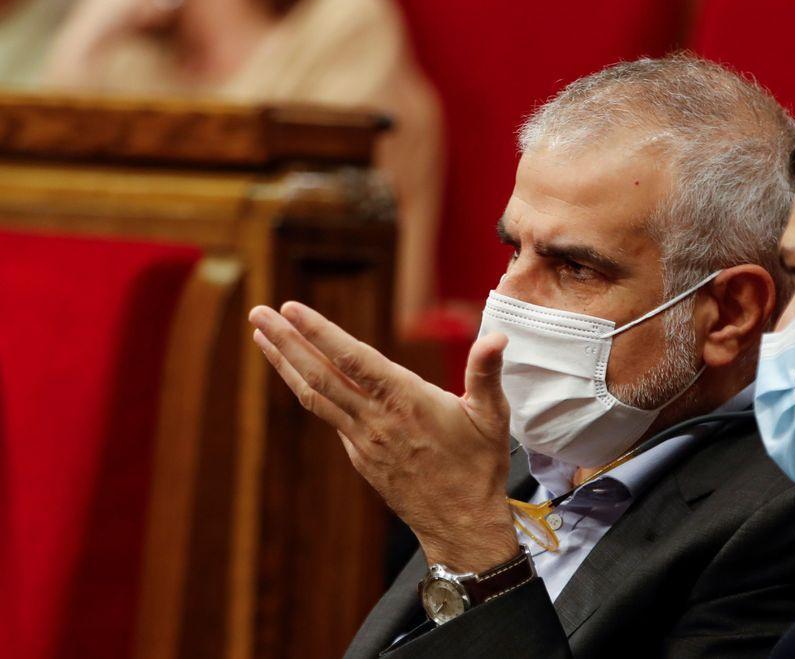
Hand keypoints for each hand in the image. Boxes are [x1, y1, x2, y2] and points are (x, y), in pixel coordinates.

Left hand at [248, 301, 518, 572]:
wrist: (461, 524)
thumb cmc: (479, 467)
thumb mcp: (491, 416)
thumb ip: (486, 372)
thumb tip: (497, 336)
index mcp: (406, 401)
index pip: (353, 359)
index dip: (320, 332)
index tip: (291, 308)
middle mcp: (376, 420)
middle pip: (320, 375)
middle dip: (287, 341)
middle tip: (258, 312)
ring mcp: (363, 440)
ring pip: (315, 396)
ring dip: (285, 363)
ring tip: (262, 336)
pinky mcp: (360, 456)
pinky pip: (328, 416)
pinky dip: (307, 390)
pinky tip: (299, 374)